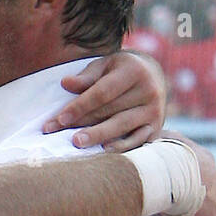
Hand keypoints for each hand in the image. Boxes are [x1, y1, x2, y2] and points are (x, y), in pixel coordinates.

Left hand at [43, 50, 166, 149]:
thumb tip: (65, 83)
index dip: (80, 106)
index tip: (61, 118)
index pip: (102, 92)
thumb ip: (86, 77)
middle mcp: (149, 90)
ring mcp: (155, 110)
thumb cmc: (120, 70)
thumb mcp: (104, 66)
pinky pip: (138, 139)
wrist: (153, 75)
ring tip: (77, 143)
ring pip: (122, 125)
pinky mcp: (157, 127)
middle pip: (110, 110)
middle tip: (58, 134)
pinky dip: (122, 146)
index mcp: (134, 71)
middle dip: (82, 122)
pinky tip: (104, 150)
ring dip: (98, 135)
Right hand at [160, 132, 215, 215]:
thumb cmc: (161, 152)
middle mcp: (215, 179)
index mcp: (205, 158)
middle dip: (200, 202)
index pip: (204, 171)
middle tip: (185, 209)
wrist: (170, 170)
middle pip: (212, 193)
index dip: (193, 181)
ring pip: (214, 215)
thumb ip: (160, 139)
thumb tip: (151, 137)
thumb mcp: (161, 138)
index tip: (183, 190)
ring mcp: (214, 200)